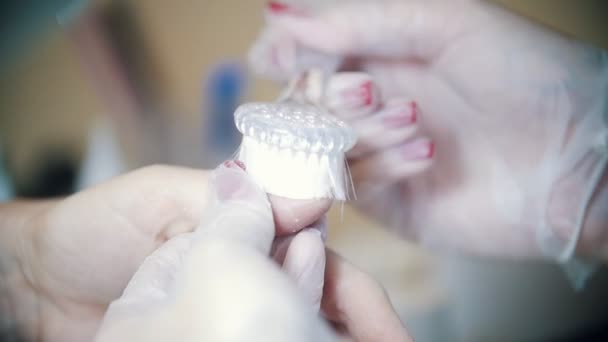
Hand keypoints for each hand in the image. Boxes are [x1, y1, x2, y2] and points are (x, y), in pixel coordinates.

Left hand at [94, 164, 410, 341]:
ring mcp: (233, 310)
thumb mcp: (164, 198)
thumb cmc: (100, 228)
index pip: (316, 256)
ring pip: (297, 328)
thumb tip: (312, 193)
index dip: (353, 290)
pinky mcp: (216, 334)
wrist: (43, 280)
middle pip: (319, 300)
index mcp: (247, 227)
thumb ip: (230, 197)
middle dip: (357, 328)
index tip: (384, 326)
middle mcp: (250, 269)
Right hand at [250, 0, 607, 259]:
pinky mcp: (385, 202)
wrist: (575, 161)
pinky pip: (348, 185)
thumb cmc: (523, 76)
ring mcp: (373, 155)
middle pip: (301, 103)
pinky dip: (379, 167)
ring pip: (318, 146)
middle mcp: (367, 106)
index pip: (302, 55)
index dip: (282, 53)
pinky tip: (426, 156)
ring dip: (358, 131)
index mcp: (378, 56)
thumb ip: (359, 21)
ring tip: (412, 122)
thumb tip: (274, 12)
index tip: (276, 56)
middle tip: (368, 91)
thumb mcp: (443, 24)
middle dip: (326, 96)